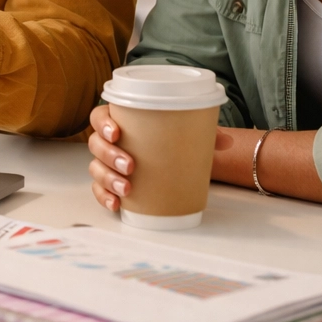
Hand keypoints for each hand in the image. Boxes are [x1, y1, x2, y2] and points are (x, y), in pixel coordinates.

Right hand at [89, 104, 237, 211]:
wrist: (172, 162)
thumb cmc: (171, 142)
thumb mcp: (188, 134)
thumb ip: (205, 134)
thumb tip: (225, 140)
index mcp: (120, 121)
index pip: (99, 117)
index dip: (103, 124)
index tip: (117, 132)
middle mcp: (109, 142)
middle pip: (96, 144)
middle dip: (109, 155)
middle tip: (130, 165)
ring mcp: (106, 164)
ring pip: (96, 169)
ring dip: (108, 178)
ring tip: (127, 188)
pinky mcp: (109, 185)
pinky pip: (99, 191)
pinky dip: (105, 197)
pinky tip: (116, 204)